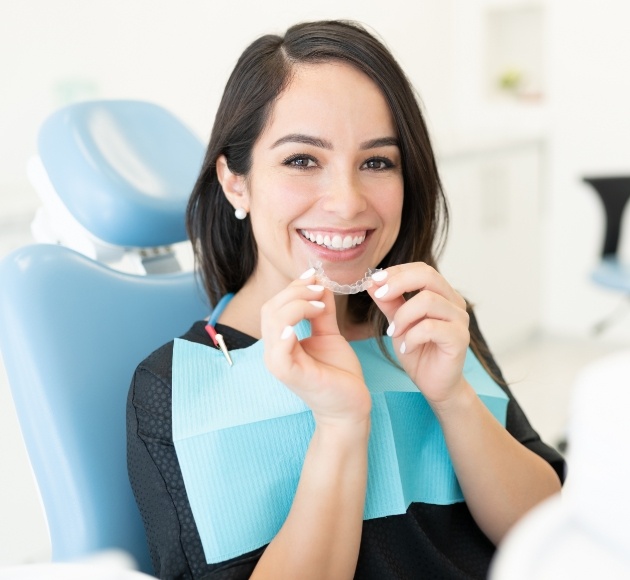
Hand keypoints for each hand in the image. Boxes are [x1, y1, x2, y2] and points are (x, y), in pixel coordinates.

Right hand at [261, 273, 370, 425]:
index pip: (275, 305)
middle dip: (296, 291)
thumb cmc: (338, 374)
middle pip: (270, 308)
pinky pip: (279, 347)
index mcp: (280, 341)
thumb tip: (320, 282)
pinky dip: (288, 327)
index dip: (294, 287)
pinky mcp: (289, 373)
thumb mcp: (329, 334)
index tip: (316, 277)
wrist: (350, 406)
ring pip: (273, 320)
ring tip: (321, 304)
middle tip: (321, 289)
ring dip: (298, 304)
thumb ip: (322, 311)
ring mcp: (278, 363)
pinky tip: (310, 316)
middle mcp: (274, 351)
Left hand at [367, 263, 469, 405]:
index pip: (421, 269)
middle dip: (399, 283)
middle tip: (380, 296)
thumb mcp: (397, 323)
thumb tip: (371, 282)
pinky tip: (405, 348)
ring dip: (403, 316)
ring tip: (393, 333)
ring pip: (428, 301)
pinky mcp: (460, 339)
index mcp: (441, 294)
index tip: (373, 280)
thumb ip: (388, 302)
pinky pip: (430, 328)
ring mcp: (459, 320)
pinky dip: (411, 337)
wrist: (434, 384)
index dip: (397, 271)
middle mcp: (454, 302)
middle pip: (428, 276)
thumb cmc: (418, 352)